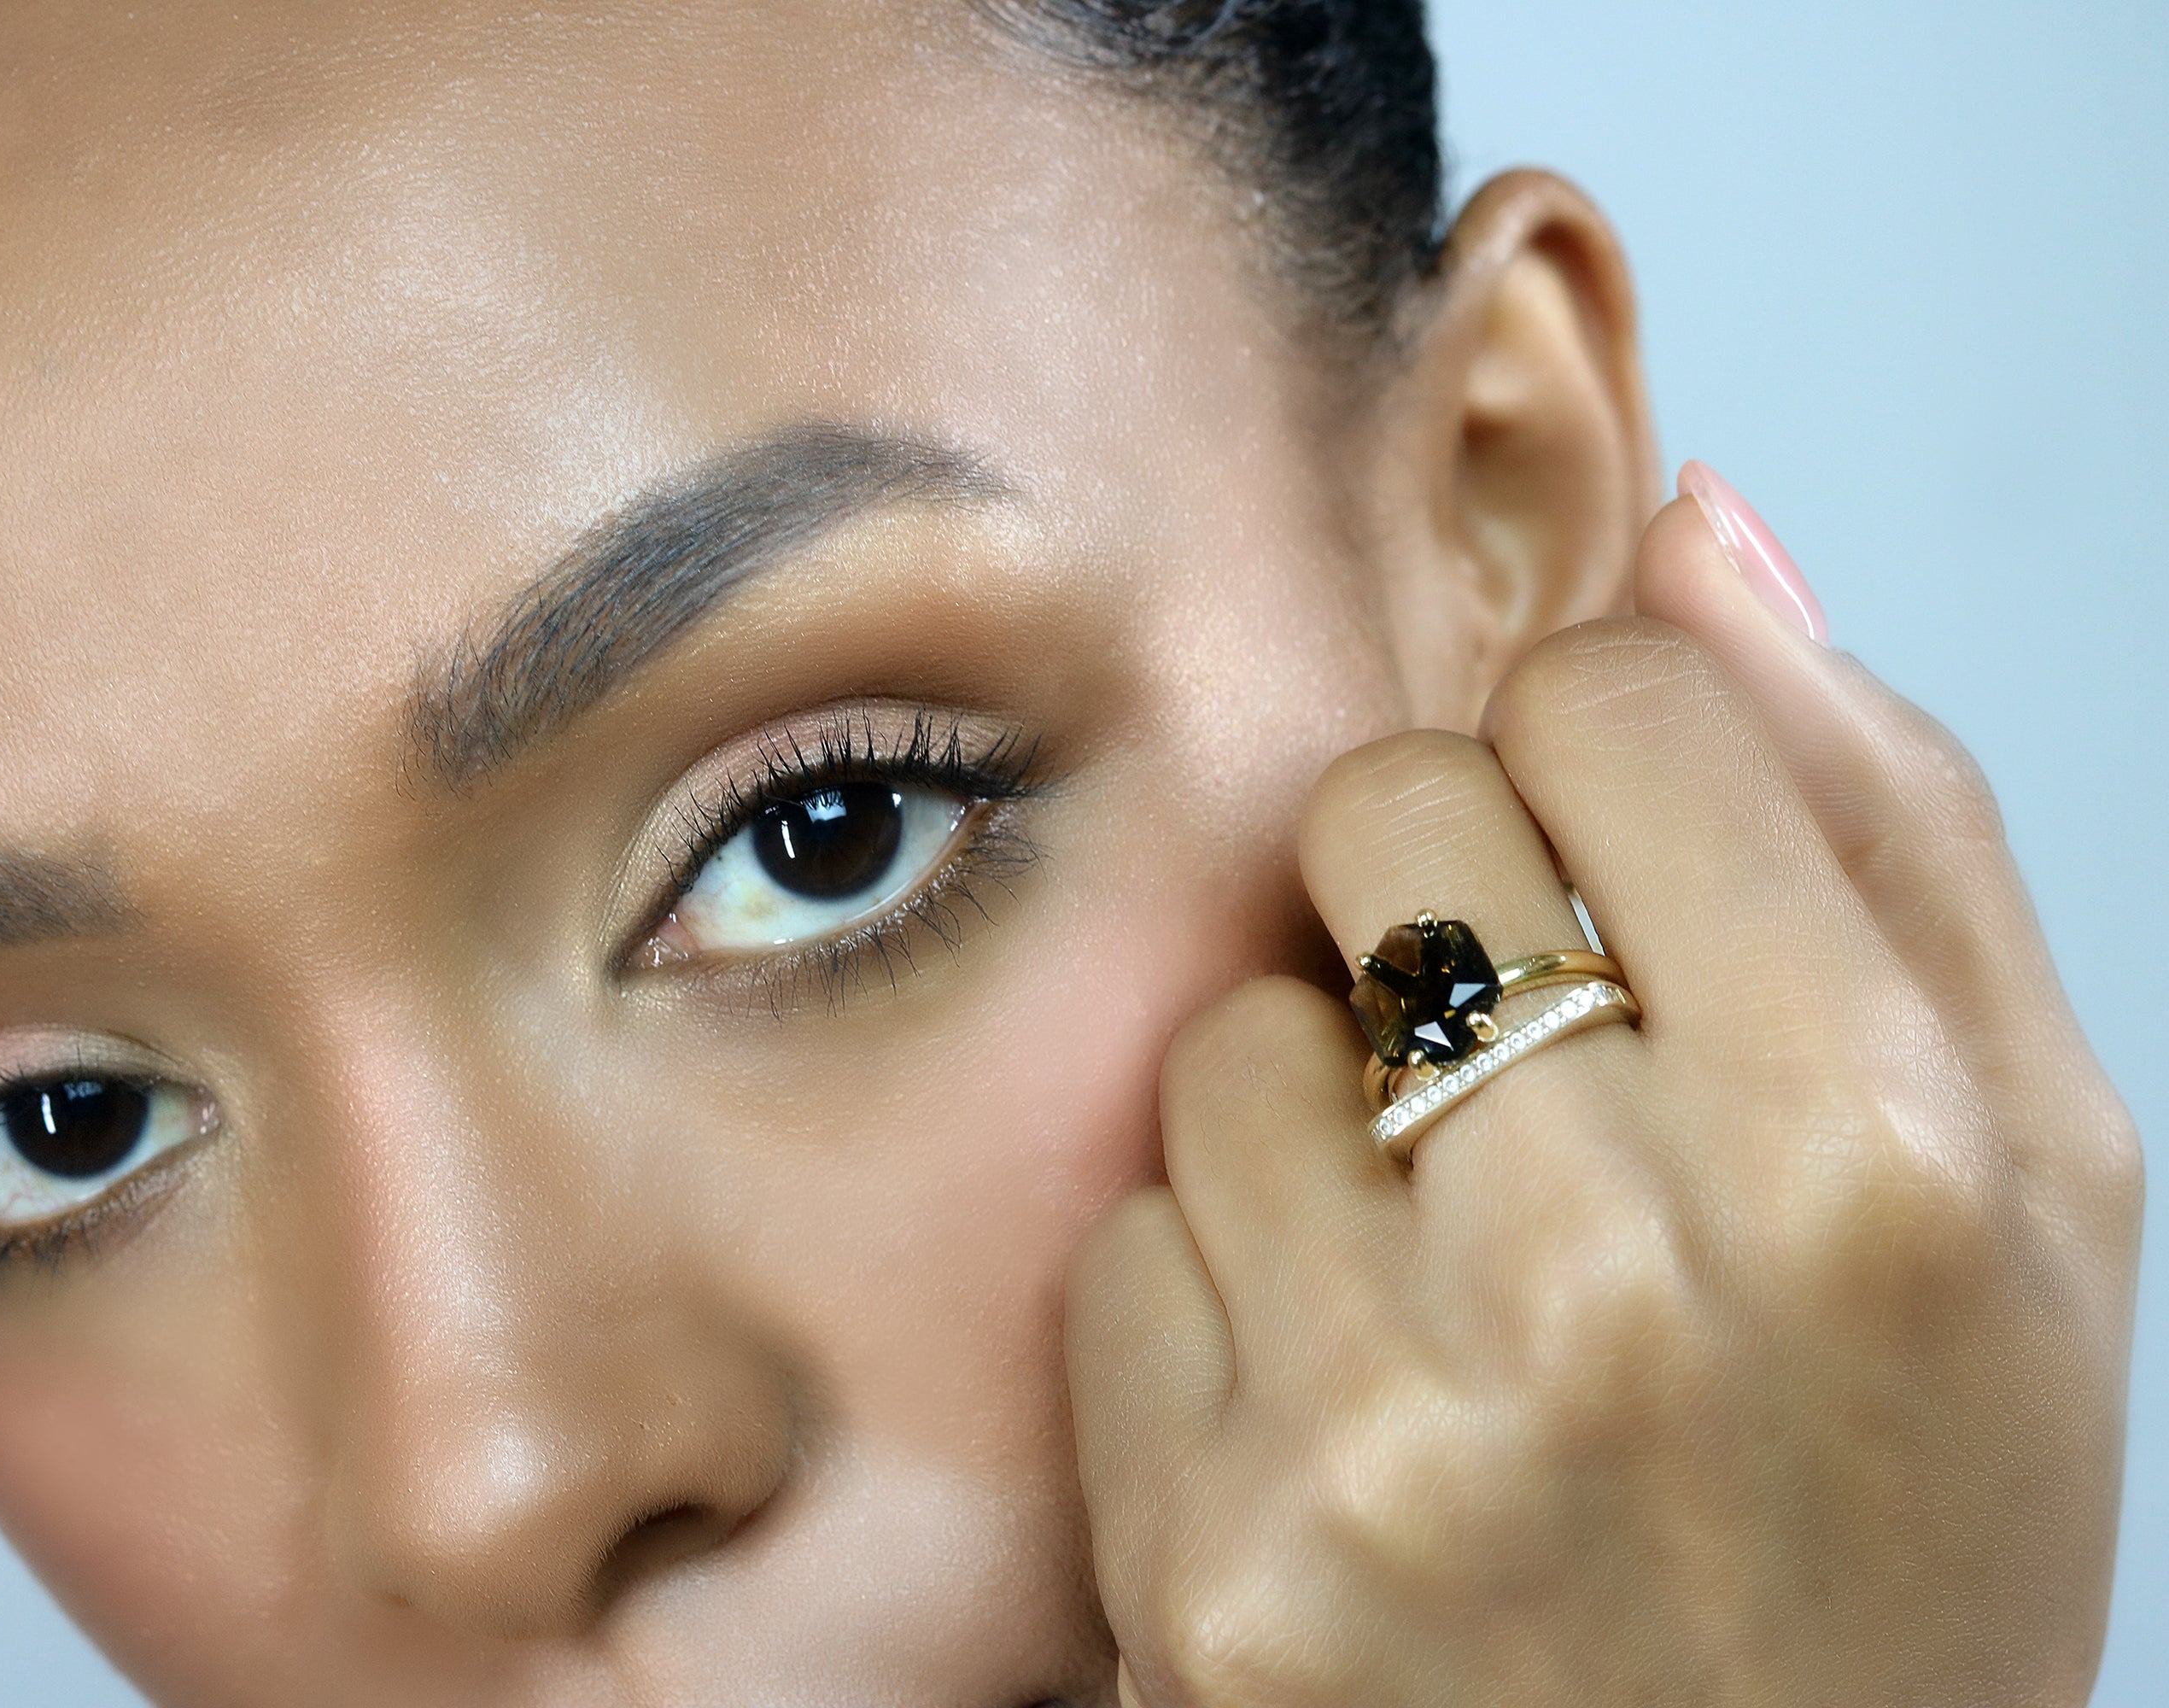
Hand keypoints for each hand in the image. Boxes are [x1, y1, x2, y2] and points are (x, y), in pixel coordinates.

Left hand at [1068, 480, 2142, 1707]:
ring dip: (1321, 1120)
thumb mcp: (2035, 1187)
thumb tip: (1701, 530)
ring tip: (1451, 1290)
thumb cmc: (1905, 1517)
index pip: (1607, 697)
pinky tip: (1348, 1418)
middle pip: (1381, 813)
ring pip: (1230, 1032)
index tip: (1623, 874)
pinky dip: (1215, 1303)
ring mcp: (1391, 1427)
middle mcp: (1619, 1275)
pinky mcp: (1214, 1555)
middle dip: (1441, 903)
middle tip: (1533, 1086)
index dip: (1603, 757)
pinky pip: (1125, 1247)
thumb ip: (1889, 824)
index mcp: (1863, 1152)